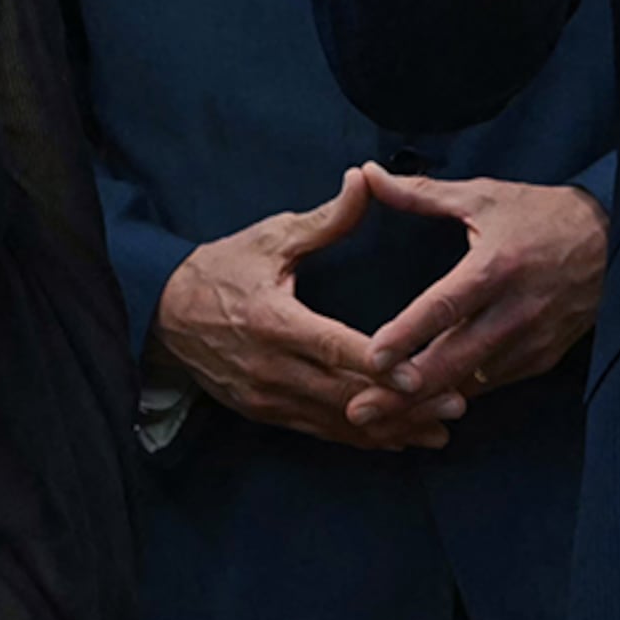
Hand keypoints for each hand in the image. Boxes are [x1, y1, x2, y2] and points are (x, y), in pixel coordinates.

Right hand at [152, 171, 450, 451]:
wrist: (162, 314)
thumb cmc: (220, 269)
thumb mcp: (270, 239)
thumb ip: (325, 220)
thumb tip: (364, 180)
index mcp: (273, 321)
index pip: (334, 349)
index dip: (380, 366)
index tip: (422, 374)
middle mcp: (270, 368)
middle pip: (345, 394)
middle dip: (403, 404)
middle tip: (457, 404)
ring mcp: (266, 397)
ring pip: (337, 421)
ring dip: (390, 428)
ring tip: (440, 430)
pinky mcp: (265, 414)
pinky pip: (320, 432)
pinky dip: (360, 438)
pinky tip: (398, 439)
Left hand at [357, 177, 607, 415]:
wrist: (615, 241)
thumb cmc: (542, 216)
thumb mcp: (483, 196)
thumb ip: (420, 193)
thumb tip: (369, 176)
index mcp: (496, 267)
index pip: (445, 307)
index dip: (407, 335)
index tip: (372, 357)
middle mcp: (516, 310)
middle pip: (454, 360)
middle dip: (404, 392)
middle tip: (358, 411)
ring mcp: (532, 340)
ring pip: (471, 383)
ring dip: (425, 403)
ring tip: (378, 421)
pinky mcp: (541, 358)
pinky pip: (491, 385)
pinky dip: (456, 398)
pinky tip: (420, 411)